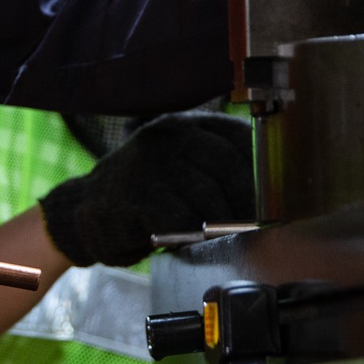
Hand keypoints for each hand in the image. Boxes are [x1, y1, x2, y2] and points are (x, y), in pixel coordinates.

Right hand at [39, 112, 254, 267]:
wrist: (87, 210)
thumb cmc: (149, 195)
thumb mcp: (186, 171)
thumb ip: (223, 173)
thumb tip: (274, 199)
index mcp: (190, 124)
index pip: (242, 138)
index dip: (264, 173)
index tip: (277, 201)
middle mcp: (171, 133)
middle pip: (229, 166)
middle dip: (247, 203)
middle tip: (254, 227)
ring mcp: (151, 161)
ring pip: (207, 196)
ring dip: (220, 224)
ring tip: (217, 237)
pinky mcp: (135, 194)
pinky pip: (179, 219)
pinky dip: (189, 235)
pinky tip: (183, 239)